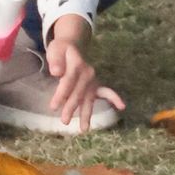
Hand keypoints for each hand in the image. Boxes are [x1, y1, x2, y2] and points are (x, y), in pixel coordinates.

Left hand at [45, 14, 125, 131]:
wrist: (71, 46)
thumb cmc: (61, 51)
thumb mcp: (55, 51)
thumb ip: (55, 61)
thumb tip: (56, 72)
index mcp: (77, 63)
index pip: (69, 80)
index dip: (61, 94)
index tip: (53, 106)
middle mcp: (87, 72)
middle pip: (79, 92)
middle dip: (71, 107)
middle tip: (64, 121)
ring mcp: (93, 79)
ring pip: (89, 98)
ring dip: (86, 113)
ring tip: (84, 129)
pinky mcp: (96, 85)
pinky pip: (106, 92)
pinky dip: (114, 98)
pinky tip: (121, 106)